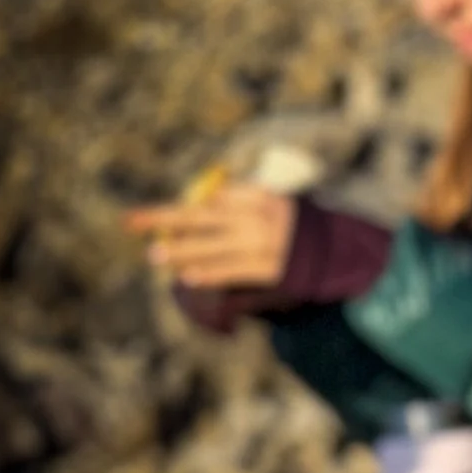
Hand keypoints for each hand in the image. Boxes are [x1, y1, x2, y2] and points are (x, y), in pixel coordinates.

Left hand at [127, 184, 296, 293]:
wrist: (338, 253)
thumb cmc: (296, 228)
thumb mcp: (273, 204)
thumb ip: (240, 202)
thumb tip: (203, 202)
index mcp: (257, 196)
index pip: (213, 199)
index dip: (184, 209)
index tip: (156, 218)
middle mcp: (256, 217)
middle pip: (200, 216)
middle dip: (164, 219)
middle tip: (132, 222)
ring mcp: (262, 243)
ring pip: (211, 246)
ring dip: (180, 252)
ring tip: (155, 256)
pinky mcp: (269, 268)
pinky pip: (232, 271)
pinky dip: (210, 273)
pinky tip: (189, 277)